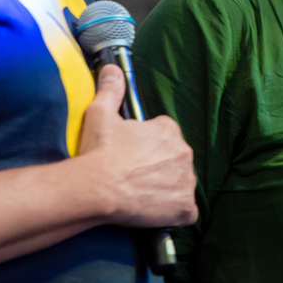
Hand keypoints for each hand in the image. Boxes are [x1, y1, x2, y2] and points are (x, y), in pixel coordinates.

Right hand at [77, 64, 197, 227]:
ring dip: (166, 189)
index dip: (148, 148)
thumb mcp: (101, 114)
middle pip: (175, 160)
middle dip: (160, 167)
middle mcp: (184, 153)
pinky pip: (185, 210)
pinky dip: (173, 212)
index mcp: (168, 130)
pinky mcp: (184, 207)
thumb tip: (112, 70)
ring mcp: (186, 181)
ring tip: (141, 194)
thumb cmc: (99, 152)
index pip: (165, 137)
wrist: (96, 188)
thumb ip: (111, 89)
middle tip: (135, 176)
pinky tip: (154, 211)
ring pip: (180, 184)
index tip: (132, 156)